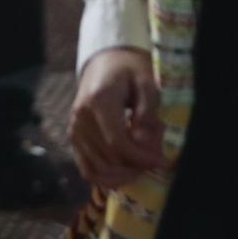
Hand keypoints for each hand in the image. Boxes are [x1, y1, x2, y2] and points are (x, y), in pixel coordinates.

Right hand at [68, 47, 164, 188]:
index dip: (141, 158)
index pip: (118, 143)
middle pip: (108, 159)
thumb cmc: (129, 70)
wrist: (105, 61)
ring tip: (142, 166)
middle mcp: (81, 117)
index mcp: (98, 101)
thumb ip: (147, 113)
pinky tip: (124, 173)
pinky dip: (105, 178)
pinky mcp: (74, 137)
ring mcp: (74, 129)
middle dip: (136, 167)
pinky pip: (86, 168)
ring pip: (97, 169)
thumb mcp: (146, 83)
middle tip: (156, 160)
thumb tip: (143, 144)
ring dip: (123, 175)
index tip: (163, 161)